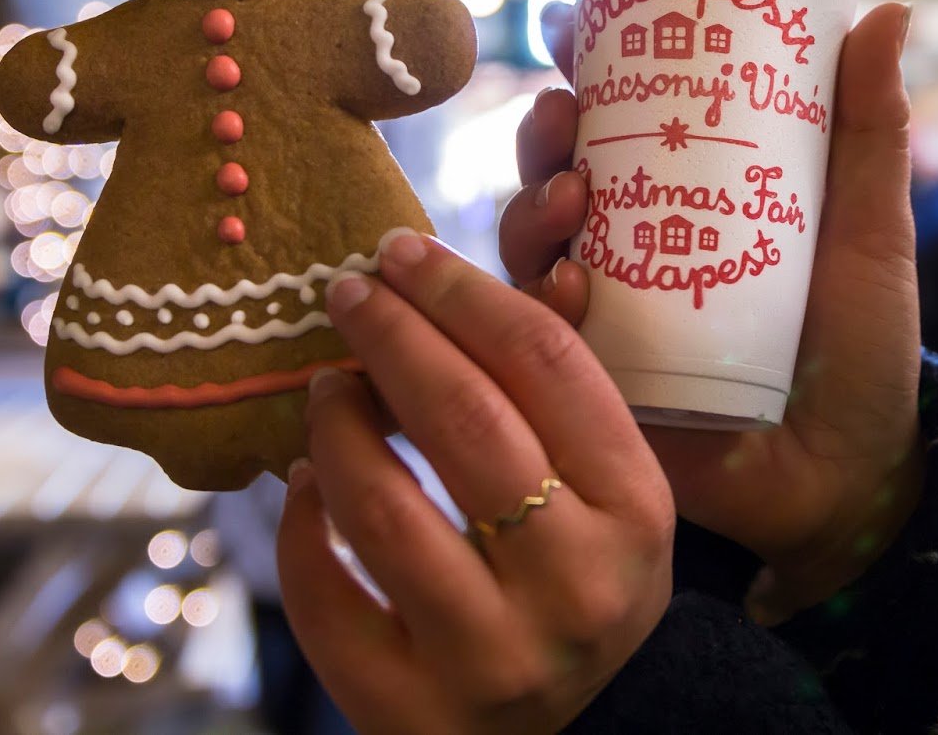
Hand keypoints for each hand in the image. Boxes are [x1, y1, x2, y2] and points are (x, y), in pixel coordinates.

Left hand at [277, 230, 674, 733]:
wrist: (584, 731)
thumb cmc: (585, 576)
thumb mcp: (611, 491)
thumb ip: (562, 391)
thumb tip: (503, 272)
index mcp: (634, 511)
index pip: (546, 366)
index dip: (464, 292)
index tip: (405, 251)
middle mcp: (574, 584)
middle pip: (464, 421)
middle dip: (392, 335)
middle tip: (348, 290)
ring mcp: (491, 655)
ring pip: (383, 509)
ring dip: (336, 425)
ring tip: (326, 387)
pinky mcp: (410, 709)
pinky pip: (327, 597)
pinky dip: (303, 525)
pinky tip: (309, 483)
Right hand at [501, 2, 922, 621]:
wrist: (851, 474)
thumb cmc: (863, 348)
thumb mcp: (869, 232)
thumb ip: (870, 132)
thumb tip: (890, 11)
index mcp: (693, 196)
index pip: (623, 117)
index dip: (585, 65)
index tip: (570, 23)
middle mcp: (635, 244)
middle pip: (560, 168)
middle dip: (544, 130)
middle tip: (562, 112)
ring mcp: (608, 311)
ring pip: (531, 238)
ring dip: (532, 203)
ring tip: (571, 192)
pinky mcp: (594, 378)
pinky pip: (538, 330)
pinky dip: (540, 296)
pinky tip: (568, 284)